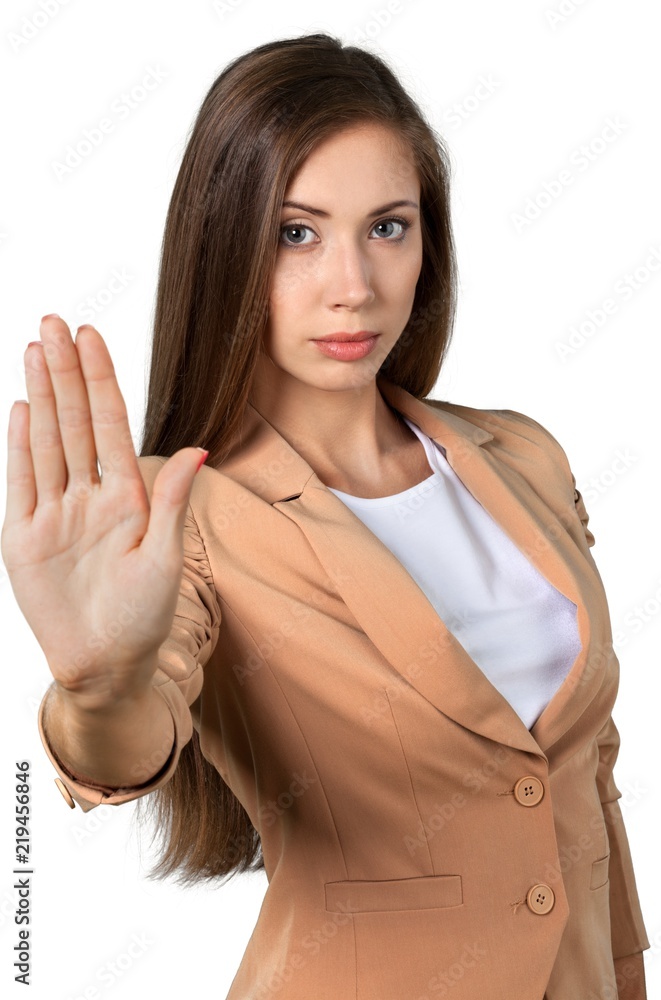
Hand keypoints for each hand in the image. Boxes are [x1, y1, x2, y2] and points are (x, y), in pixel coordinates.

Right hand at [2, 316, 207, 707]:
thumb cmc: (145, 616)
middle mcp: (90, 496)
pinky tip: (22, 408)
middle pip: (74, 423)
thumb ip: (173, 501)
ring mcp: (55, 513)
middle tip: (52, 322)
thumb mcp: (165, 558)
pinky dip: (21, 446)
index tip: (91, 336)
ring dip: (41, 395)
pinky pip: (22, 482)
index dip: (100, 381)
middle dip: (65, 372)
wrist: (105, 664)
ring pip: (47, 442)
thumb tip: (198, 448)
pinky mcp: (24, 537)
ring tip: (34, 348)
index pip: (111, 426)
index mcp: (129, 497)